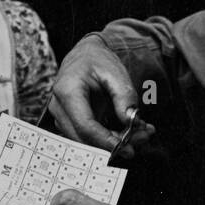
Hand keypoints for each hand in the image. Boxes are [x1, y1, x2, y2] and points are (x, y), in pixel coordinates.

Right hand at [47, 35, 155, 156]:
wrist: (83, 57)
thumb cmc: (97, 61)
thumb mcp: (115, 72)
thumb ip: (124, 96)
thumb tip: (130, 121)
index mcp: (67, 91)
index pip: (85, 125)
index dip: (105, 140)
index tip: (127, 148)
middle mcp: (59, 108)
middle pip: (85, 138)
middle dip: (115, 144)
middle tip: (144, 137)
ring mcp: (62, 117)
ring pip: (87, 141)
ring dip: (115, 142)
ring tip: (143, 132)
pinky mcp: (70, 123)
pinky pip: (89, 137)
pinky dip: (111, 138)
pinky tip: (132, 132)